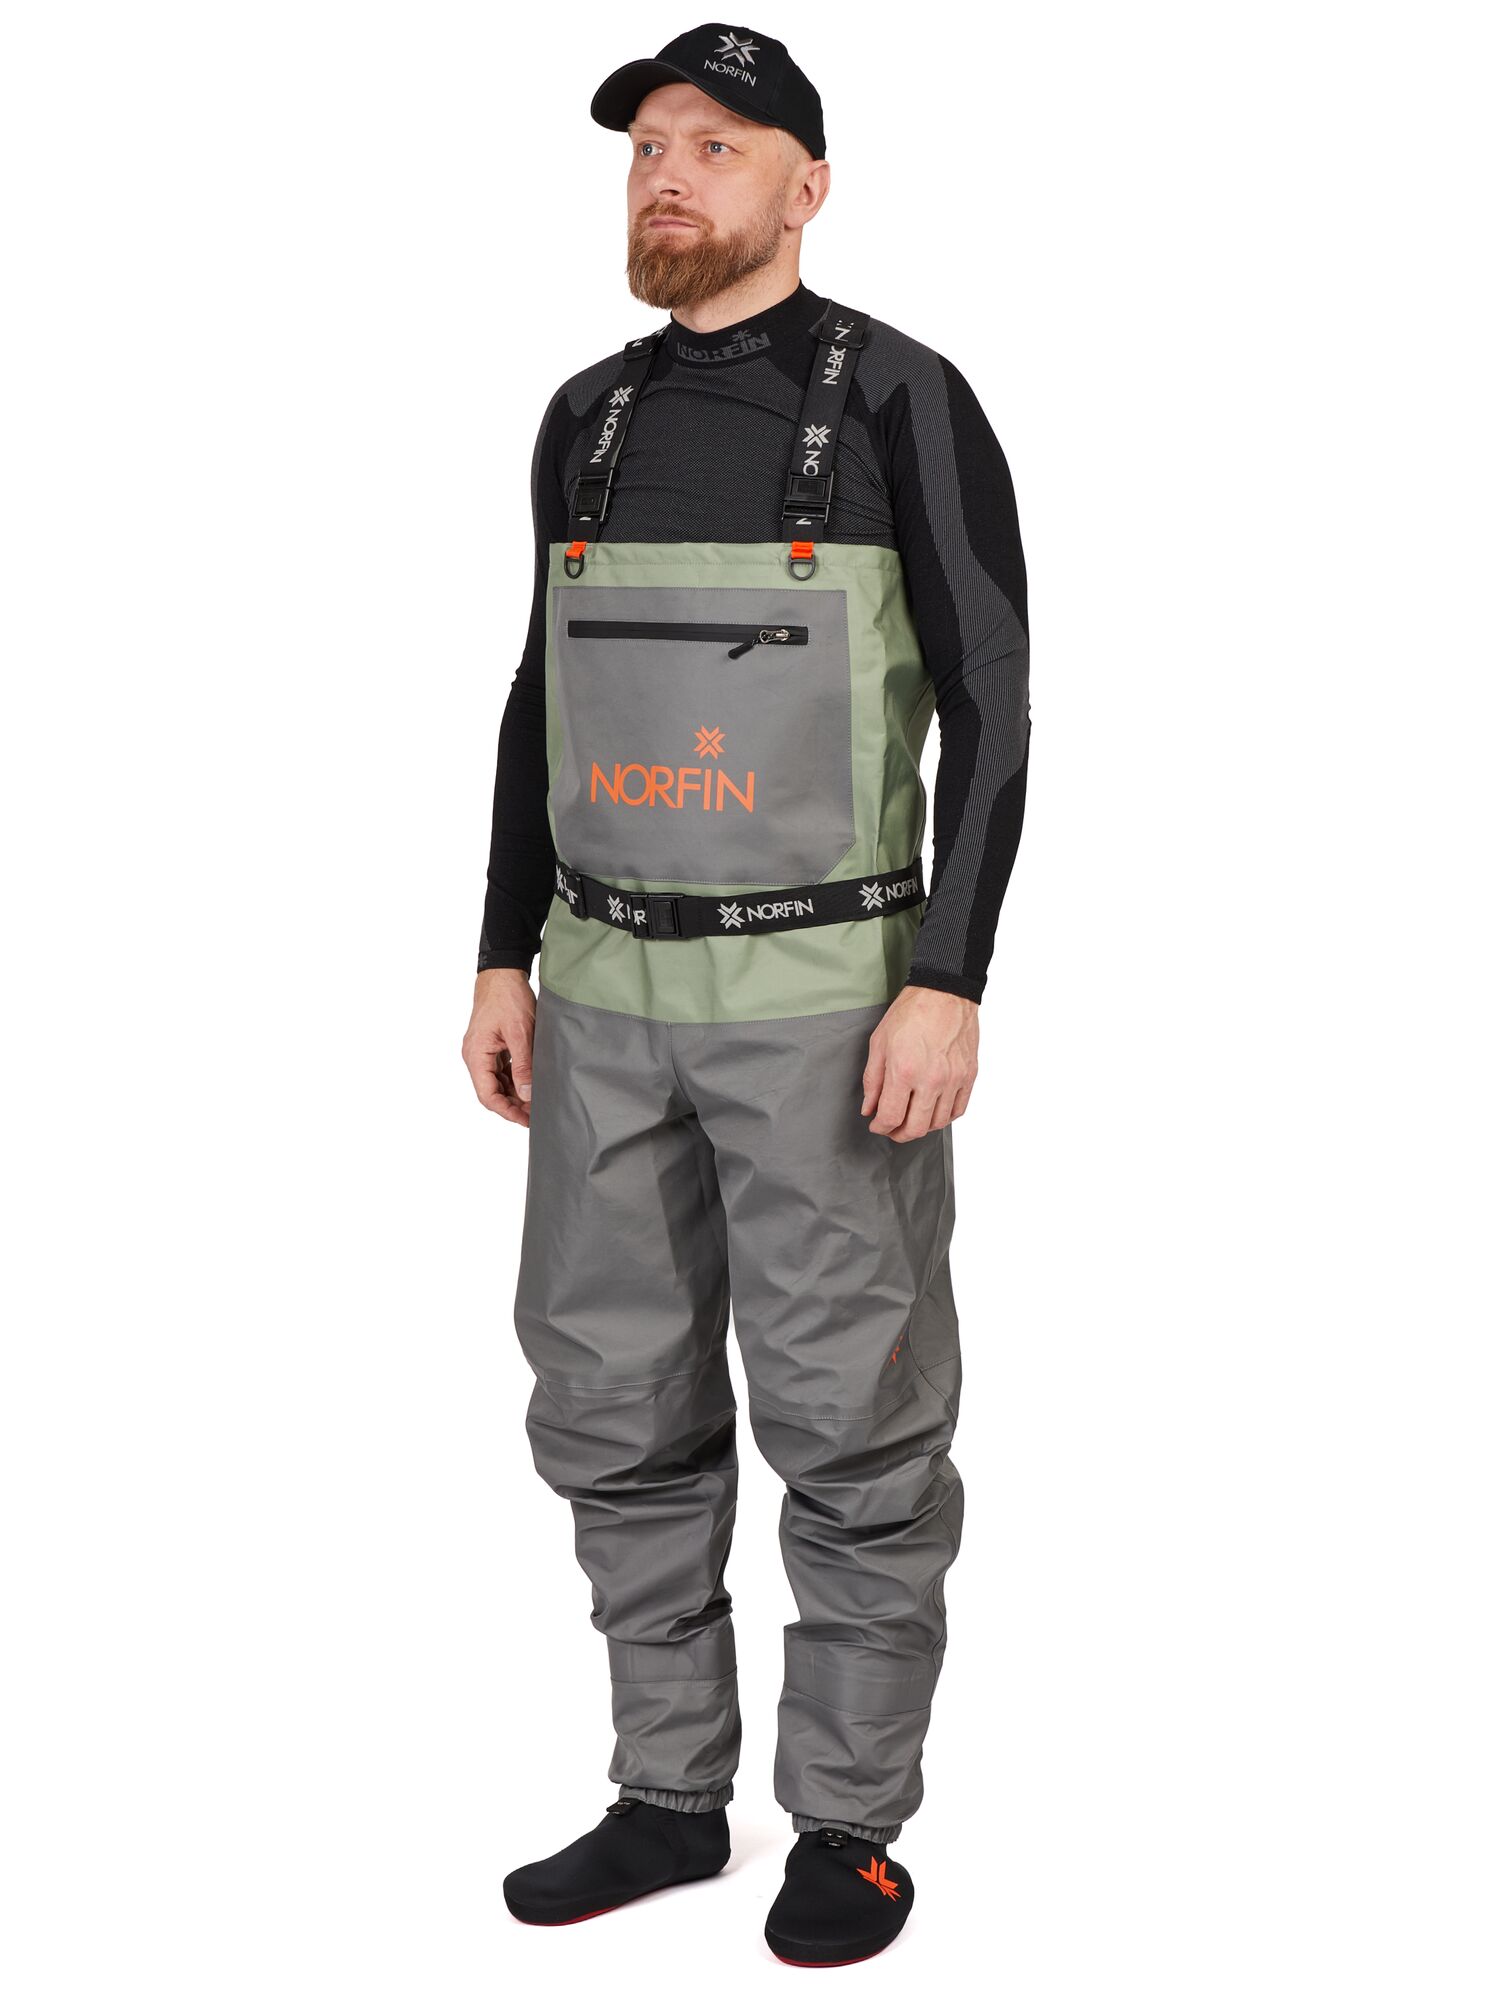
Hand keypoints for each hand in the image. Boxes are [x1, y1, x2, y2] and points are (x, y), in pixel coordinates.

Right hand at [462, 968, 536, 1124]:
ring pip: (497, 1082)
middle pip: (491, 1091)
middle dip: (513, 1105)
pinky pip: (501, 1070)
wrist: (503, 973)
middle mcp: (475, 1056)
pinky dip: (515, 1080)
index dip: (506, 1111)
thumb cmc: (508, 997)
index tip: (525, 1120)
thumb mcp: (520, 1033)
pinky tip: (530, 1085)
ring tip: (536, 1103)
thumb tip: (527, 1093)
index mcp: (476, 1054)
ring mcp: (483, 1051)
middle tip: (536, 1114)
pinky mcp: (492, 1046)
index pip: (487, 1094)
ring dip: (515, 1094)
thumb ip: (523, 1065)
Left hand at [861, 985, 978, 1140]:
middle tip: (892, 1129)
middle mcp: (931, 1079)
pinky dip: (944, 1117)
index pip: (891, 1117)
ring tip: (912, 1119)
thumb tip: (869, 1108)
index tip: (876, 1124)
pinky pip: (958, 1110)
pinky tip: (933, 1111)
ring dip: (922, 1127)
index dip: (880, 1127)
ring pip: (938, 1123)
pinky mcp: (969, 1075)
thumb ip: (873, 1081)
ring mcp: (953, 1079)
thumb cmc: (911, 1013)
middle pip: (916, 1128)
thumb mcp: (879, 1043)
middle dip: (899, 1134)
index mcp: (904, 1071)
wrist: (944, 994)